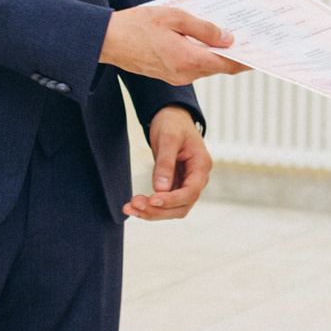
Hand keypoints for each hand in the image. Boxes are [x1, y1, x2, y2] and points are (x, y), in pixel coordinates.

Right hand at [101, 4, 247, 84]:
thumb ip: (203, 28)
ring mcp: (175, 76)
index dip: (246, 59)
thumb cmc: (137, 25)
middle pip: (219, 66)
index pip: (226, 63)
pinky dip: (203, 55)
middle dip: (235, 55)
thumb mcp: (174, 17)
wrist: (107, 41)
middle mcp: (184, 73)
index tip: (261, 53)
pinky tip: (205, 40)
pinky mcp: (168, 74)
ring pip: (206, 66)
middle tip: (250, 39)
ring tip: (230, 35)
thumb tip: (227, 38)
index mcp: (188, 59)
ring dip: (218, 54)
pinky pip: (193, 66)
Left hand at [126, 107, 213, 221]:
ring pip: (172, 209)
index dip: (172, 200)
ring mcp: (186, 184)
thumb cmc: (172, 124)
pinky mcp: (175, 186)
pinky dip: (149, 206)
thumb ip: (165, 163)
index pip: (190, 192)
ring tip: (129, 207)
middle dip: (158, 210)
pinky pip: (164, 203)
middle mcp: (197, 179)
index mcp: (201, 165)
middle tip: (134, 205)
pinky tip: (134, 205)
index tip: (152, 200)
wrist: (171, 118)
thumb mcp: (168, 138)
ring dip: (151, 212)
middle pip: (182, 206)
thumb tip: (160, 189)